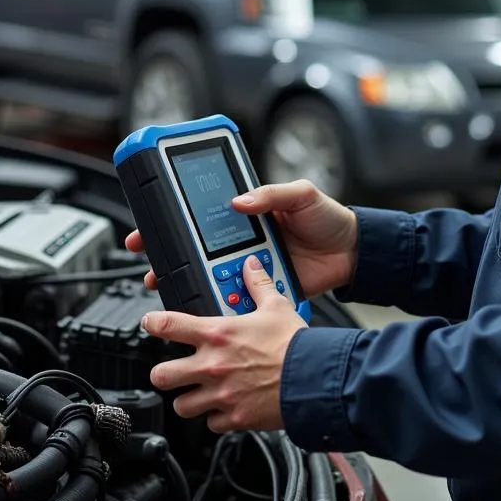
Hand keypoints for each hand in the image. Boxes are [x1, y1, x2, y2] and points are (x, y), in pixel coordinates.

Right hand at [124, 178, 357, 296]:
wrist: (352, 253)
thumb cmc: (329, 218)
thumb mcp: (302, 194)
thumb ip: (271, 194)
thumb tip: (239, 201)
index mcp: (249, 213)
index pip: (205, 215)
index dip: (176, 219)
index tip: (151, 224)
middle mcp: (244, 241)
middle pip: (199, 250)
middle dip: (171, 256)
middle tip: (148, 261)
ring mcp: (251, 266)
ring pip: (212, 276)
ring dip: (190, 282)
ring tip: (168, 285)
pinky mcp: (262, 290)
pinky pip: (237, 297)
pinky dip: (221, 303)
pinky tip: (206, 306)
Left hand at [142, 254, 306, 431]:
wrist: (312, 377)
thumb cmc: (294, 343)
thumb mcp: (276, 306)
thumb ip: (258, 284)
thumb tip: (251, 266)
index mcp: (217, 334)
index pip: (169, 325)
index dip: (152, 323)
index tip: (150, 323)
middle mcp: (212, 365)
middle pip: (161, 375)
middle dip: (164, 373)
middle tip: (174, 369)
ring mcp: (219, 395)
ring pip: (180, 406)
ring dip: (188, 400)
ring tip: (198, 393)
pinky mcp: (233, 419)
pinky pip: (212, 424)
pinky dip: (216, 418)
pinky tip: (227, 407)